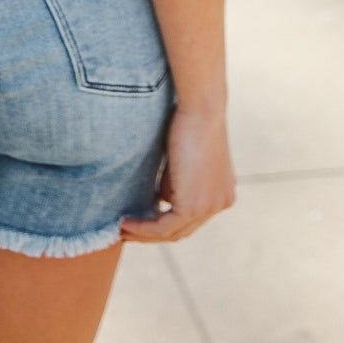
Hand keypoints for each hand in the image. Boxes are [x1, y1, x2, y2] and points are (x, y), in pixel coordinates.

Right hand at [119, 105, 235, 242]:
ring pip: (172, 232)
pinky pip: (164, 228)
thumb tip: (158, 199)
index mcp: (222, 191)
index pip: (191, 216)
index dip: (164, 220)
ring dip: (144, 234)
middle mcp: (220, 203)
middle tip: (126, 229)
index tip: (139, 218)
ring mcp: (210, 207)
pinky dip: (143, 228)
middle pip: (182, 229)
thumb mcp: (182, 158)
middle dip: (152, 233)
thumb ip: (174, 181)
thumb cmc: (189, 120)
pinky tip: (125, 222)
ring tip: (121, 228)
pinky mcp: (194, 207)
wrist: (201, 108)